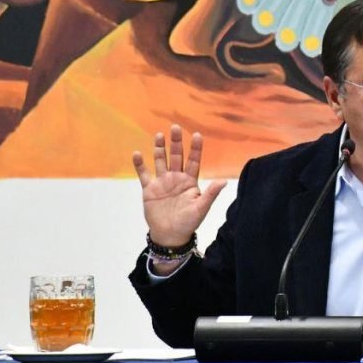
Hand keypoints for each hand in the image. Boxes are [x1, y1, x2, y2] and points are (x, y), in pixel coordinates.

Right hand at [133, 124, 226, 247]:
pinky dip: (140, 164)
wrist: (170, 236)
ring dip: (159, 148)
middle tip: (175, 127)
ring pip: (160, 161)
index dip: (196, 148)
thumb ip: (211, 194)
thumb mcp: (201, 208)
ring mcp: (162, 182)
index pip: (194, 161)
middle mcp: (176, 178)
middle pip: (176, 156)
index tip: (197, 135)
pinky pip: (144, 174)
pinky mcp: (149, 190)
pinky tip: (137, 154)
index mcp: (190, 181)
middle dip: (176, 142)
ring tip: (159, 135)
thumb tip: (224, 181)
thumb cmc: (188, 223)